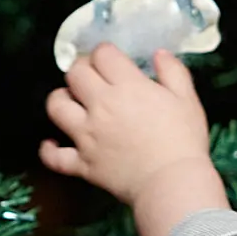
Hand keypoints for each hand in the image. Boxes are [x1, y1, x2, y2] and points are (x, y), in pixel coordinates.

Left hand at [42, 45, 229, 235]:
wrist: (173, 183)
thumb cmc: (184, 141)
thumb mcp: (187, 100)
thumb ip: (173, 71)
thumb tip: (158, 54)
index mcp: (127, 86)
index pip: (103, 54)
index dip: (105, 52)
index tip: (112, 59)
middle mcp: (101, 106)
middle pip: (75, 73)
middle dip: (82, 68)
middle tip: (92, 76)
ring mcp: (87, 135)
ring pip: (56, 106)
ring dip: (60, 99)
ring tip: (73, 102)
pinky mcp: (82, 163)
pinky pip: (54, 156)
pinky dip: (49, 150)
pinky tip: (53, 143)